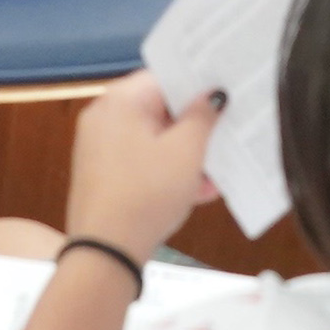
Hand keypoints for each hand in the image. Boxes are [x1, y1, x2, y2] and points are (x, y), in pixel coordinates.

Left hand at [63, 71, 220, 262]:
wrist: (105, 253)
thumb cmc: (146, 194)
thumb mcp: (186, 152)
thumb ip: (203, 116)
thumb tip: (213, 94)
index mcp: (120, 101)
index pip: (166, 77)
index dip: (198, 84)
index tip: (226, 92)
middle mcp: (105, 117)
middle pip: (160, 109)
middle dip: (195, 125)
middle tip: (228, 130)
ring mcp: (100, 148)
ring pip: (154, 139)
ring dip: (186, 153)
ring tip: (219, 170)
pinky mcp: (103, 175)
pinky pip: (142, 161)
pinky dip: (167, 170)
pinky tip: (200, 190)